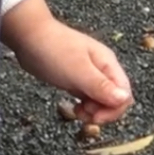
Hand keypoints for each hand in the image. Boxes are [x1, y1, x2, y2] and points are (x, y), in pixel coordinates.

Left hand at [2, 0, 132, 123]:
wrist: (28, 37)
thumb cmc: (53, 50)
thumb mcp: (78, 71)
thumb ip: (101, 87)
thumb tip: (125, 99)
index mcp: (108, 64)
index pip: (124, 93)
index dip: (114, 109)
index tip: (96, 117)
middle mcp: (103, 70)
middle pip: (116, 99)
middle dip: (104, 112)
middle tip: (84, 114)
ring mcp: (90, 76)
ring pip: (102, 101)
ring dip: (93, 112)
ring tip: (77, 112)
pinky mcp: (77, 81)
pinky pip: (89, 99)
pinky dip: (85, 107)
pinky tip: (75, 108)